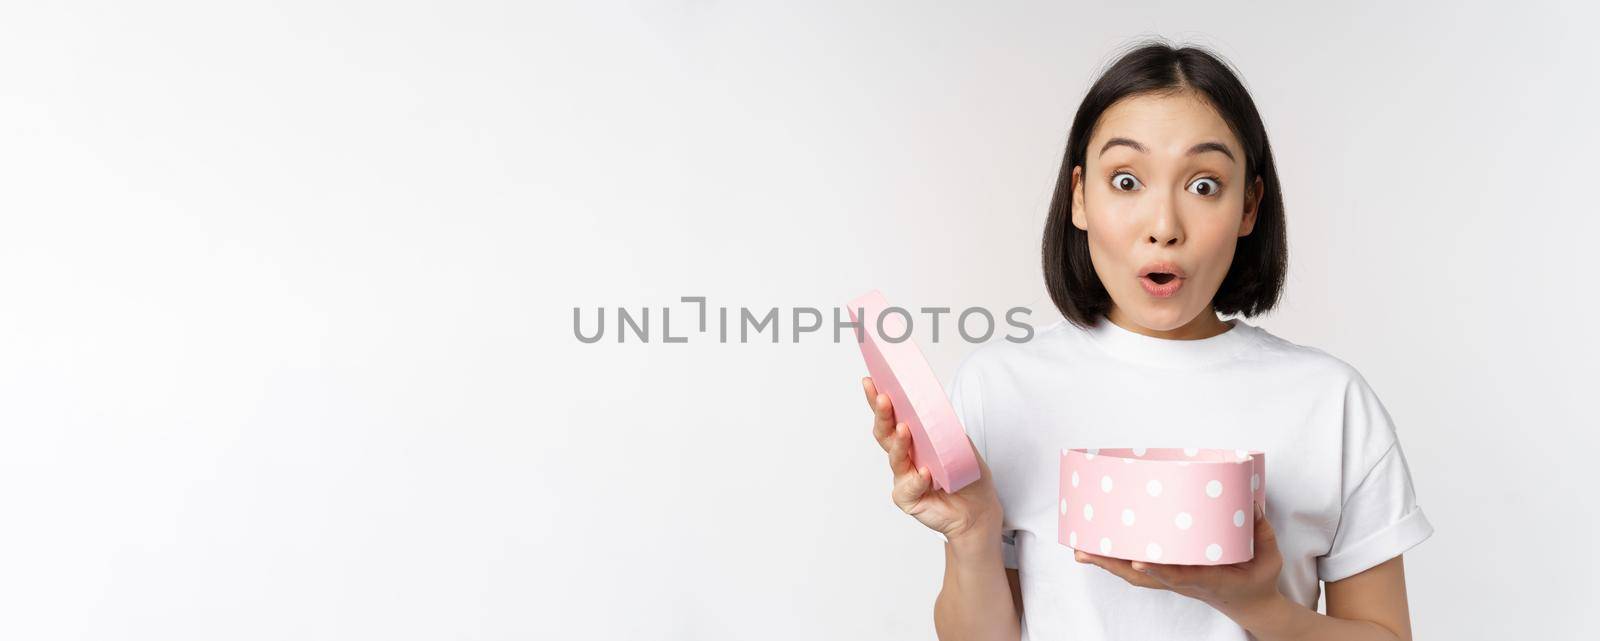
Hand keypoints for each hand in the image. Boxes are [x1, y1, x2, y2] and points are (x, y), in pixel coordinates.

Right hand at [863, 376, 1001, 541]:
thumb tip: (932, 403)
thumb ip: (942, 425)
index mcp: (911, 440)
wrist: (978, 508)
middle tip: (883, 398)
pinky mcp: (908, 499)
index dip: (878, 399)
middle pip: (884, 433)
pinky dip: (918, 480)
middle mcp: (903, 458)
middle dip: (882, 414)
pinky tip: (926, 473)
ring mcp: (903, 479)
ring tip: (904, 428)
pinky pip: (909, 487)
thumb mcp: (958, 442)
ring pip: (895, 458)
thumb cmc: (965, 474)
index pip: (891, 417)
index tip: (871, 380)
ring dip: (898, 442)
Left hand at [1074, 500, 1285, 621]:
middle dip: (1112, 565)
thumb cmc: (1258, 580)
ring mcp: (1176, 582)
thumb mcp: (1268, 558)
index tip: (1138, 561)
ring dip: (1108, 564)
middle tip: (1083, 551)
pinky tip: (1098, 551)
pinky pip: (1140, 573)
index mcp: (1209, 581)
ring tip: (1080, 550)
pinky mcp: (1171, 577)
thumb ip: (1260, 532)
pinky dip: (1117, 562)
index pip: (1180, 577)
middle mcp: (1185, 583)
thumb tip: (1250, 503)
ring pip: (1135, 577)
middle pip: (1142, 578)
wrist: (1253, 606)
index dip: (1158, 570)